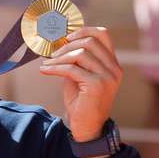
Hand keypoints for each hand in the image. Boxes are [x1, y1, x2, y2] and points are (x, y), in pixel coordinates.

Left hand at [39, 27, 122, 141]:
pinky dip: (55, 68)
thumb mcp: (80, 74)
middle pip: (90, 41)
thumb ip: (76, 59)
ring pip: (80, 54)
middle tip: (52, 53)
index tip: (65, 37)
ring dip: (59, 57)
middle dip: (67, 45)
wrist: (86, 127)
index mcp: (112, 63)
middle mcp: (114, 68)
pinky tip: (45, 70)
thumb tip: (59, 40)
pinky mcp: (97, 85)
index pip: (103, 34)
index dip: (82, 30)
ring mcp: (107, 77)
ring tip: (47, 64)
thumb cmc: (81, 100)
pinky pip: (72, 69)